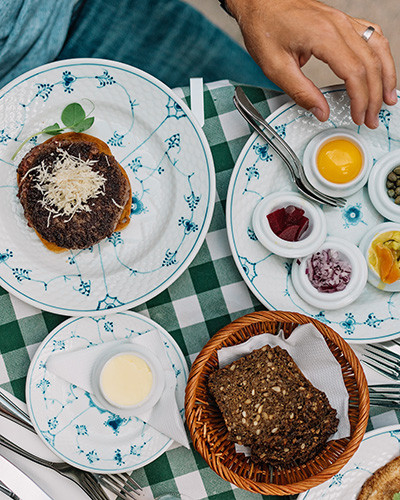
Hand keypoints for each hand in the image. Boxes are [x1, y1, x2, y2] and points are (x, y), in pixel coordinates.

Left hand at [226, 0, 396, 128]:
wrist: (259, 3)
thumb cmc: (264, 27)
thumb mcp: (275, 67)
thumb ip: (300, 92)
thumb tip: (321, 112)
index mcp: (323, 36)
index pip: (354, 72)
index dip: (360, 98)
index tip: (359, 116)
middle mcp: (338, 25)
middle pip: (370, 63)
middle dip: (375, 94)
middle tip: (372, 117)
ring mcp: (342, 20)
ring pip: (377, 47)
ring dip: (386, 74)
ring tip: (388, 97)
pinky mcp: (341, 21)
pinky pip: (371, 35)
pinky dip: (381, 55)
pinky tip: (381, 69)